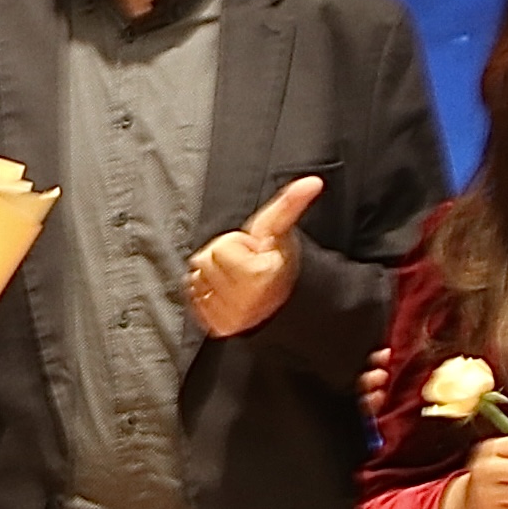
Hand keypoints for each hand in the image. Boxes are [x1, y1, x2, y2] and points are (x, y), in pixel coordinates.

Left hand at [186, 176, 323, 339]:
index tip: (254, 252)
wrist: (286, 304)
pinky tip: (225, 293)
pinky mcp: (219, 327)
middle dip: (223, 258)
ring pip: (196, 279)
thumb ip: (290, 203)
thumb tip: (313, 181)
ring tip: (236, 279)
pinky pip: (194, 298)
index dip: (237, 245)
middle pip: (204, 261)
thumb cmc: (279, 262)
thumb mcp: (280, 230)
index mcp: (259, 275)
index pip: (221, 247)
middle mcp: (245, 300)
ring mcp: (231, 317)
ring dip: (212, 276)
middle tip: (244, 265)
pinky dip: (205, 294)